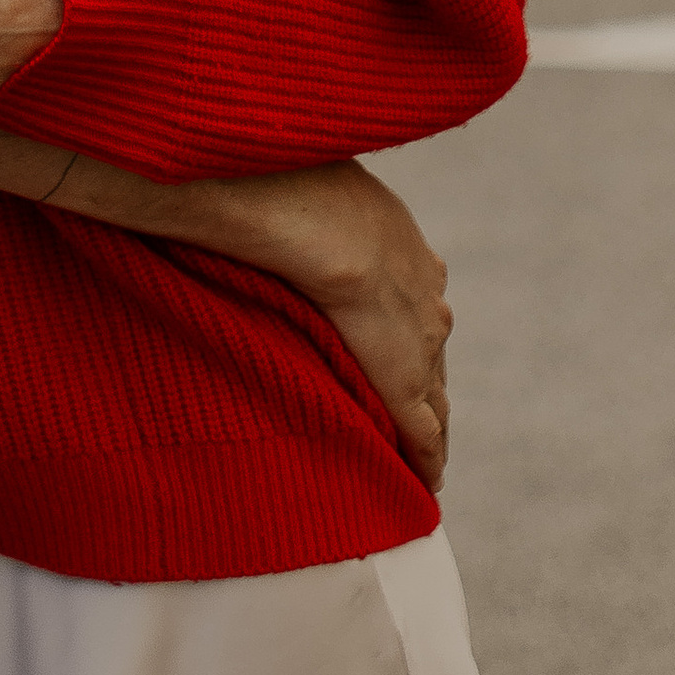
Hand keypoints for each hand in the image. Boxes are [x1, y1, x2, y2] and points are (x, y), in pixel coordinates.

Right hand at [161, 160, 453, 492]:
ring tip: (418, 453)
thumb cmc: (295, 192)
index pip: (412, 302)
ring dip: (427, 421)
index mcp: (404, 252)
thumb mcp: (306, 193)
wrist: (320, 218)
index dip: (405, 328)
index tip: (397, 342)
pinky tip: (425, 482)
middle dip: (424, 378)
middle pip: (431, 351)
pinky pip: (424, 433)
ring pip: (434, 396)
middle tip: (417, 408)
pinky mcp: (404, 382)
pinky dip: (426, 458)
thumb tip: (240, 195)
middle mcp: (425, 298)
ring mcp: (421, 343)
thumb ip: (293, 208)